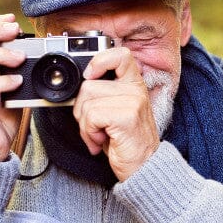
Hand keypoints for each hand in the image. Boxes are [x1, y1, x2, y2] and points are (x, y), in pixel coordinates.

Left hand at [72, 47, 159, 179]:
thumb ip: (103, 93)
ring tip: (100, 135)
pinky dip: (89, 133)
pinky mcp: (126, 116)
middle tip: (95, 127)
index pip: (120, 55)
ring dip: (85, 125)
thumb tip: (79, 85)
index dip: (99, 61)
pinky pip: (91, 116)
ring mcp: (133, 101)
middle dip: (82, 110)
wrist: (143, 167)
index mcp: (134, 84)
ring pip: (87, 103)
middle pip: (88, 85)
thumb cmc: (126, 141)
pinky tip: (102, 141)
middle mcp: (136, 89)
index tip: (91, 76)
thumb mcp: (116, 111)